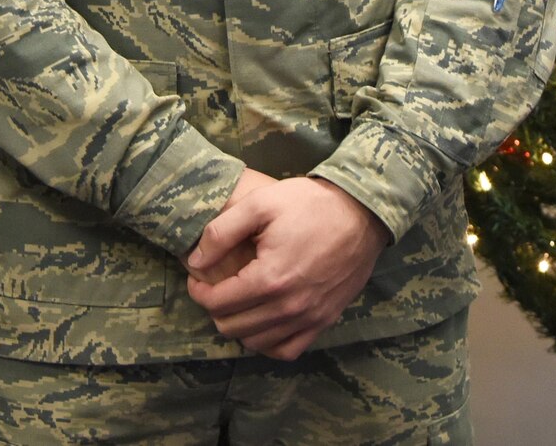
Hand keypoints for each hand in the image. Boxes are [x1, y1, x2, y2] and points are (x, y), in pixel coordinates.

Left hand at [183, 176, 390, 360]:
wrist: (360, 214)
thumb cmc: (308, 204)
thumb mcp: (259, 204)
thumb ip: (221, 233)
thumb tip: (195, 260)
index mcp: (270, 278)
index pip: (218, 303)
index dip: (198, 292)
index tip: (196, 278)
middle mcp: (290, 306)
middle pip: (233, 327)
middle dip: (215, 309)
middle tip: (215, 288)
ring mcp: (310, 317)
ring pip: (257, 343)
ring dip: (239, 326)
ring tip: (236, 302)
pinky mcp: (325, 320)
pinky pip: (288, 350)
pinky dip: (269, 342)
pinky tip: (262, 322)